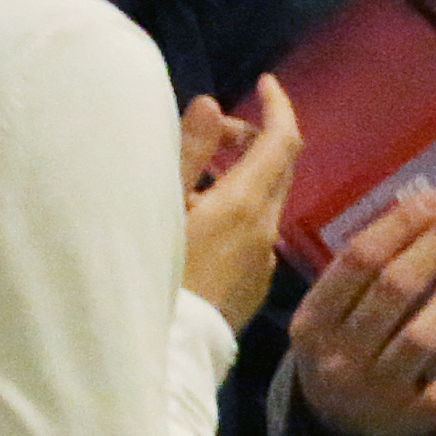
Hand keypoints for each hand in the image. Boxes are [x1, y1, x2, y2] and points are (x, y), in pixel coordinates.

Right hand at [181, 82, 305, 331]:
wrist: (165, 353)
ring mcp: (263, 260)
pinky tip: (199, 223)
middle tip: (214, 132)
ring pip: (263, 201)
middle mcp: (266, 229)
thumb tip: (211, 105)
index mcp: (246, 204)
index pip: (283, 141)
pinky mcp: (254, 284)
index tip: (265, 82)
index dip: (278, 105)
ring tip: (193, 179)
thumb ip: (189, 153)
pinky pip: (253, 233)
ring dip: (241, 177)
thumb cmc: (153, 273)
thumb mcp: (161, 205)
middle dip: (252, 138)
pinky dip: (237, 211)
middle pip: (277, 168)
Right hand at [283, 183, 435, 435]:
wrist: (334, 433)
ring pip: (422, 336)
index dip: (400, 225)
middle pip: (395, 289)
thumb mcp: (328, 314)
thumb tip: (424, 211)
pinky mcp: (409, 422)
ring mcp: (375, 392)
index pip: (357, 261)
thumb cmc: (338, 353)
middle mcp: (340, 356)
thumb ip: (360, 274)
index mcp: (314, 321)